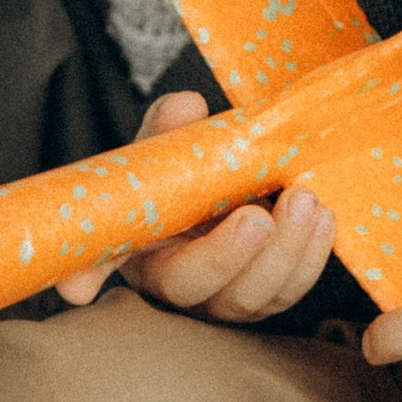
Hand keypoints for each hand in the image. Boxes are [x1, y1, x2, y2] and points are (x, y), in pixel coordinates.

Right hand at [56, 91, 336, 324]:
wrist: (238, 182)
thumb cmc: (192, 168)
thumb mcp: (173, 141)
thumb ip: (173, 126)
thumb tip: (187, 105)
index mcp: (137, 244)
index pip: (105, 262)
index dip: (86, 276)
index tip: (77, 290)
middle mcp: (177, 282)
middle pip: (196, 287)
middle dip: (229, 256)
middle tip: (256, 217)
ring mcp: (225, 296)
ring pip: (252, 296)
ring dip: (284, 253)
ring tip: (304, 201)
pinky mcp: (269, 295)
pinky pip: (291, 289)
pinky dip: (311, 256)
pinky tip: (324, 216)